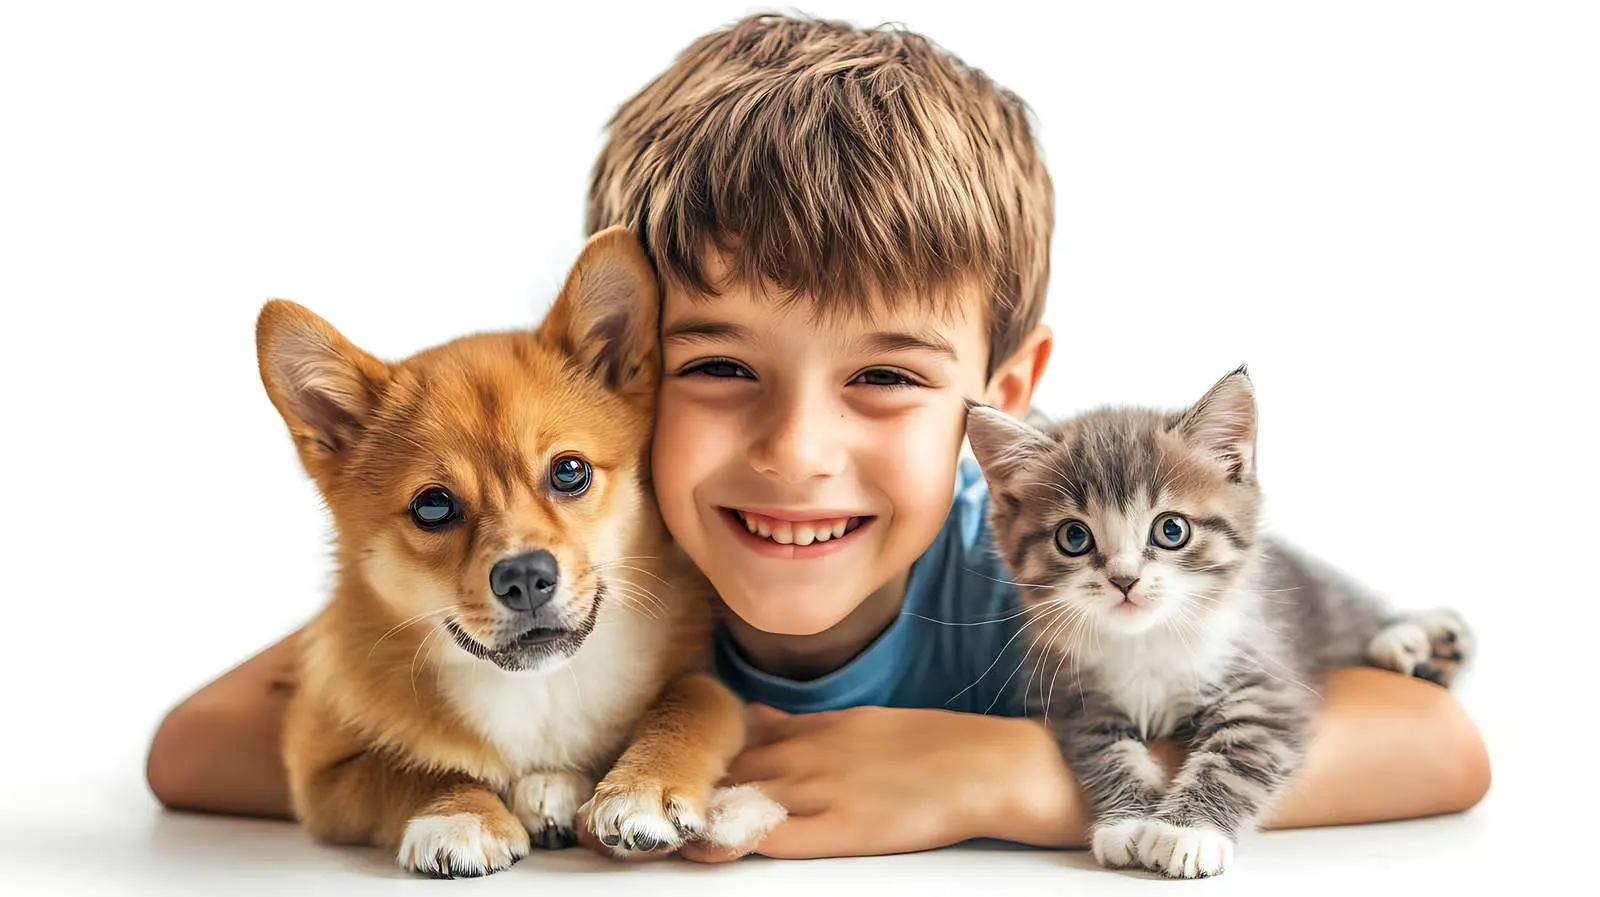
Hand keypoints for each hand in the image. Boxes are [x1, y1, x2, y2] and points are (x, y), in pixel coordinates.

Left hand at [680, 704, 1065, 860]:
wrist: (987, 766)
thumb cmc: (937, 747)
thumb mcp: (864, 721)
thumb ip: (809, 725)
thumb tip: (761, 718)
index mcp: (820, 726)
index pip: (741, 736)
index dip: (701, 752)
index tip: (667, 762)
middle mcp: (810, 752)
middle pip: (731, 768)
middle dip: (690, 783)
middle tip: (649, 799)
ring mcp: (822, 788)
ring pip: (742, 797)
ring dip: (699, 811)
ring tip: (658, 825)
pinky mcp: (840, 827)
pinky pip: (773, 833)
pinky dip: (734, 839)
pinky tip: (704, 845)